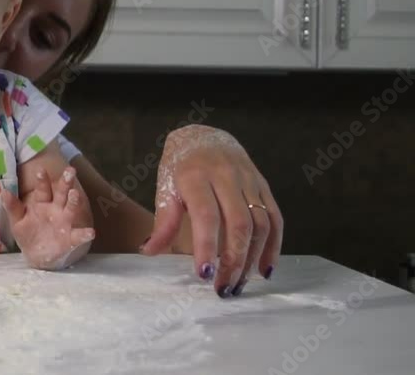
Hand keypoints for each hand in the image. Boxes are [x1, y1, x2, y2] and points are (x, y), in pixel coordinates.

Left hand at [1, 166, 95, 269]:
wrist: (35, 255)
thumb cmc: (27, 233)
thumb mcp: (17, 221)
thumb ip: (12, 207)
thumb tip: (3, 191)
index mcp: (42, 203)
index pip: (42, 189)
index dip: (42, 180)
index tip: (40, 170)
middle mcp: (56, 209)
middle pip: (61, 194)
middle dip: (65, 183)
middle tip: (70, 171)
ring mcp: (64, 223)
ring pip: (71, 209)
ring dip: (74, 202)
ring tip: (75, 194)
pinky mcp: (70, 238)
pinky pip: (78, 236)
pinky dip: (85, 234)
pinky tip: (90, 232)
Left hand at [141, 125, 283, 297]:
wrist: (203, 135)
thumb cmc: (179, 167)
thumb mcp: (165, 188)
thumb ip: (163, 221)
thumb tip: (149, 251)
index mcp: (196, 176)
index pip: (206, 214)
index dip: (206, 245)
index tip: (204, 273)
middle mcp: (226, 176)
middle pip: (239, 223)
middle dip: (233, 260)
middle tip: (224, 288)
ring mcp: (249, 181)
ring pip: (260, 224)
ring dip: (253, 258)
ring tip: (240, 284)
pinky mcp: (264, 186)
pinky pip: (275, 218)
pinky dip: (273, 246)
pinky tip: (264, 269)